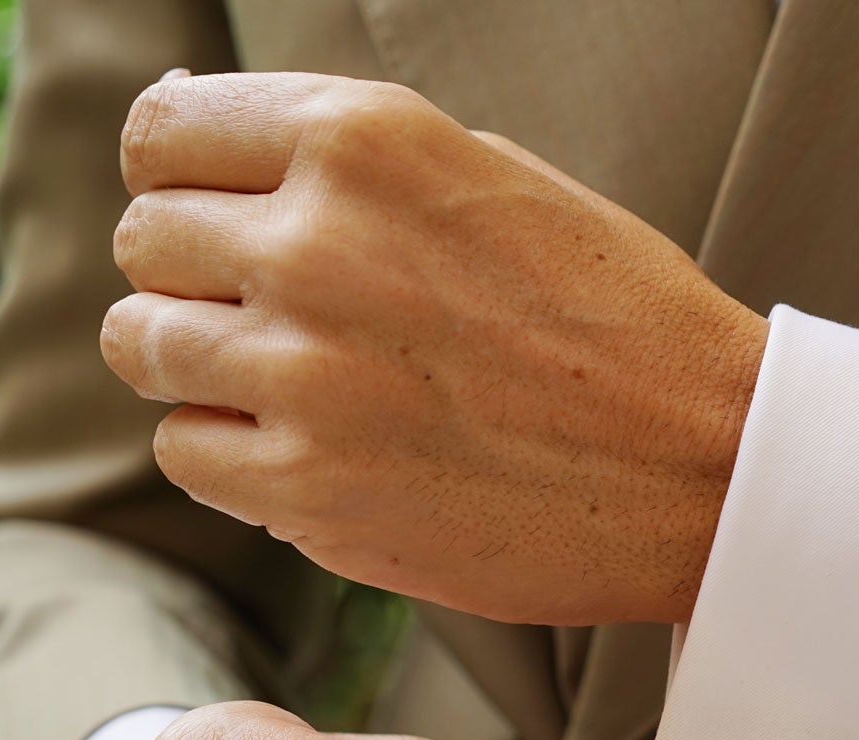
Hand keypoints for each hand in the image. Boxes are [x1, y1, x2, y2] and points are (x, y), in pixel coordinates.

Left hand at [100, 72, 767, 625]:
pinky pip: (187, 453)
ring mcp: (307, 373)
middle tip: (285, 318)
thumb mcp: (500, 181)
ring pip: (145, 348)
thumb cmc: (625, 323)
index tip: (221, 219)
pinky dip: (235, 456)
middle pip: (147, 241)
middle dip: (198, 276)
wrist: (713, 468)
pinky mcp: (312, 490)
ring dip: (206, 367)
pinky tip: (321, 452)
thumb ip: (353, 160)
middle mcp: (319, 245)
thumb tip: (206, 147)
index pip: (164, 132)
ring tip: (302, 388)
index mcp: (366, 143)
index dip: (184, 178)